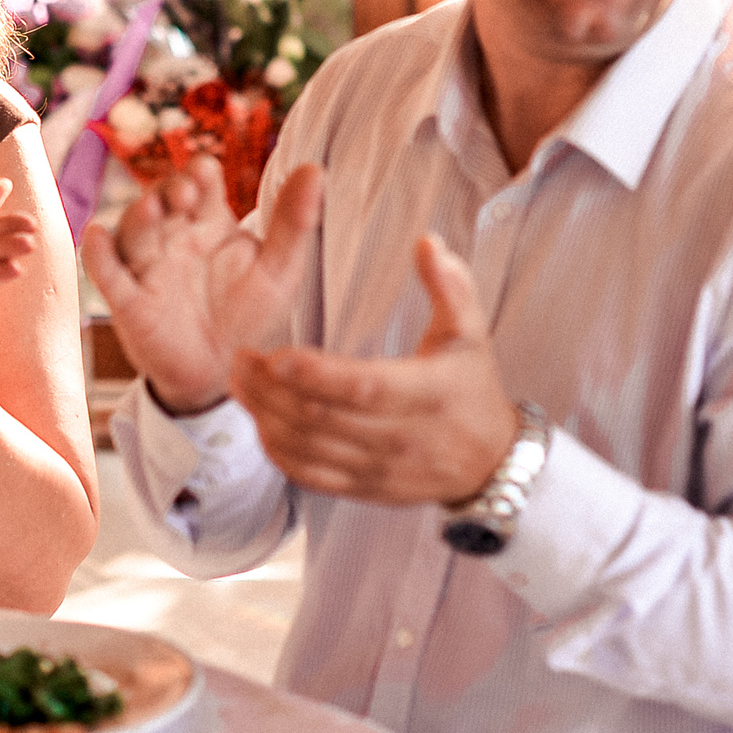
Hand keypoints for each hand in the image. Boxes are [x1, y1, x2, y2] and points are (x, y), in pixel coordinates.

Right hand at [78, 156, 321, 415]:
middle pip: (162, 200)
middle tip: (185, 193)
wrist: (224, 372)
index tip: (206, 172)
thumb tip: (315, 168)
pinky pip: (107, 274)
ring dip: (138, 217)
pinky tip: (97, 236)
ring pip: (133, 232)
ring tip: (152, 209)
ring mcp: (148, 267)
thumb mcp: (280, 270)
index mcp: (209, 222)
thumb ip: (295, 222)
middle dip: (170, 190)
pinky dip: (97, 255)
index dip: (199, 174)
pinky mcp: (129, 302)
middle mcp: (174, 236)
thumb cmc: (249, 314)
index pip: (199, 183)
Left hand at [231, 234, 517, 505]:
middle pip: (322, 419)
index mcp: (426, 394)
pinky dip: (279, 452)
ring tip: (240, 384)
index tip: (274, 355)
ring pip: (309, 449)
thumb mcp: (471, 333)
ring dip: (265, 418)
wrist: (491, 462)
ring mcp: (381, 469)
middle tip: (241, 359)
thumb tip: (426, 241)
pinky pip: (312, 477)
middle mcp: (401, 437)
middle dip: (271, 390)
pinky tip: (260, 423)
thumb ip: (450, 285)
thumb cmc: (472, 387)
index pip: (361, 387)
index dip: (314, 374)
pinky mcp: (366, 490)